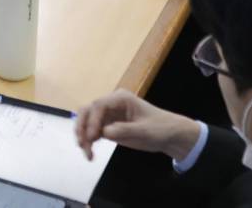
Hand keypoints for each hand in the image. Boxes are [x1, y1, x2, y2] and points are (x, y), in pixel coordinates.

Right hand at [75, 90, 202, 160]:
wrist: (169, 135)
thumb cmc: (160, 128)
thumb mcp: (144, 130)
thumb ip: (124, 130)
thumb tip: (104, 132)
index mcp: (121, 98)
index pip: (99, 105)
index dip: (92, 120)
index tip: (91, 137)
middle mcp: (111, 104)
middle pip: (88, 111)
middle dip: (82, 127)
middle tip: (84, 145)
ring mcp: (109, 115)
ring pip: (87, 121)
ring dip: (83, 136)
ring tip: (87, 153)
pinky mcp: (108, 126)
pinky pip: (92, 131)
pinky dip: (88, 141)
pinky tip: (90, 152)